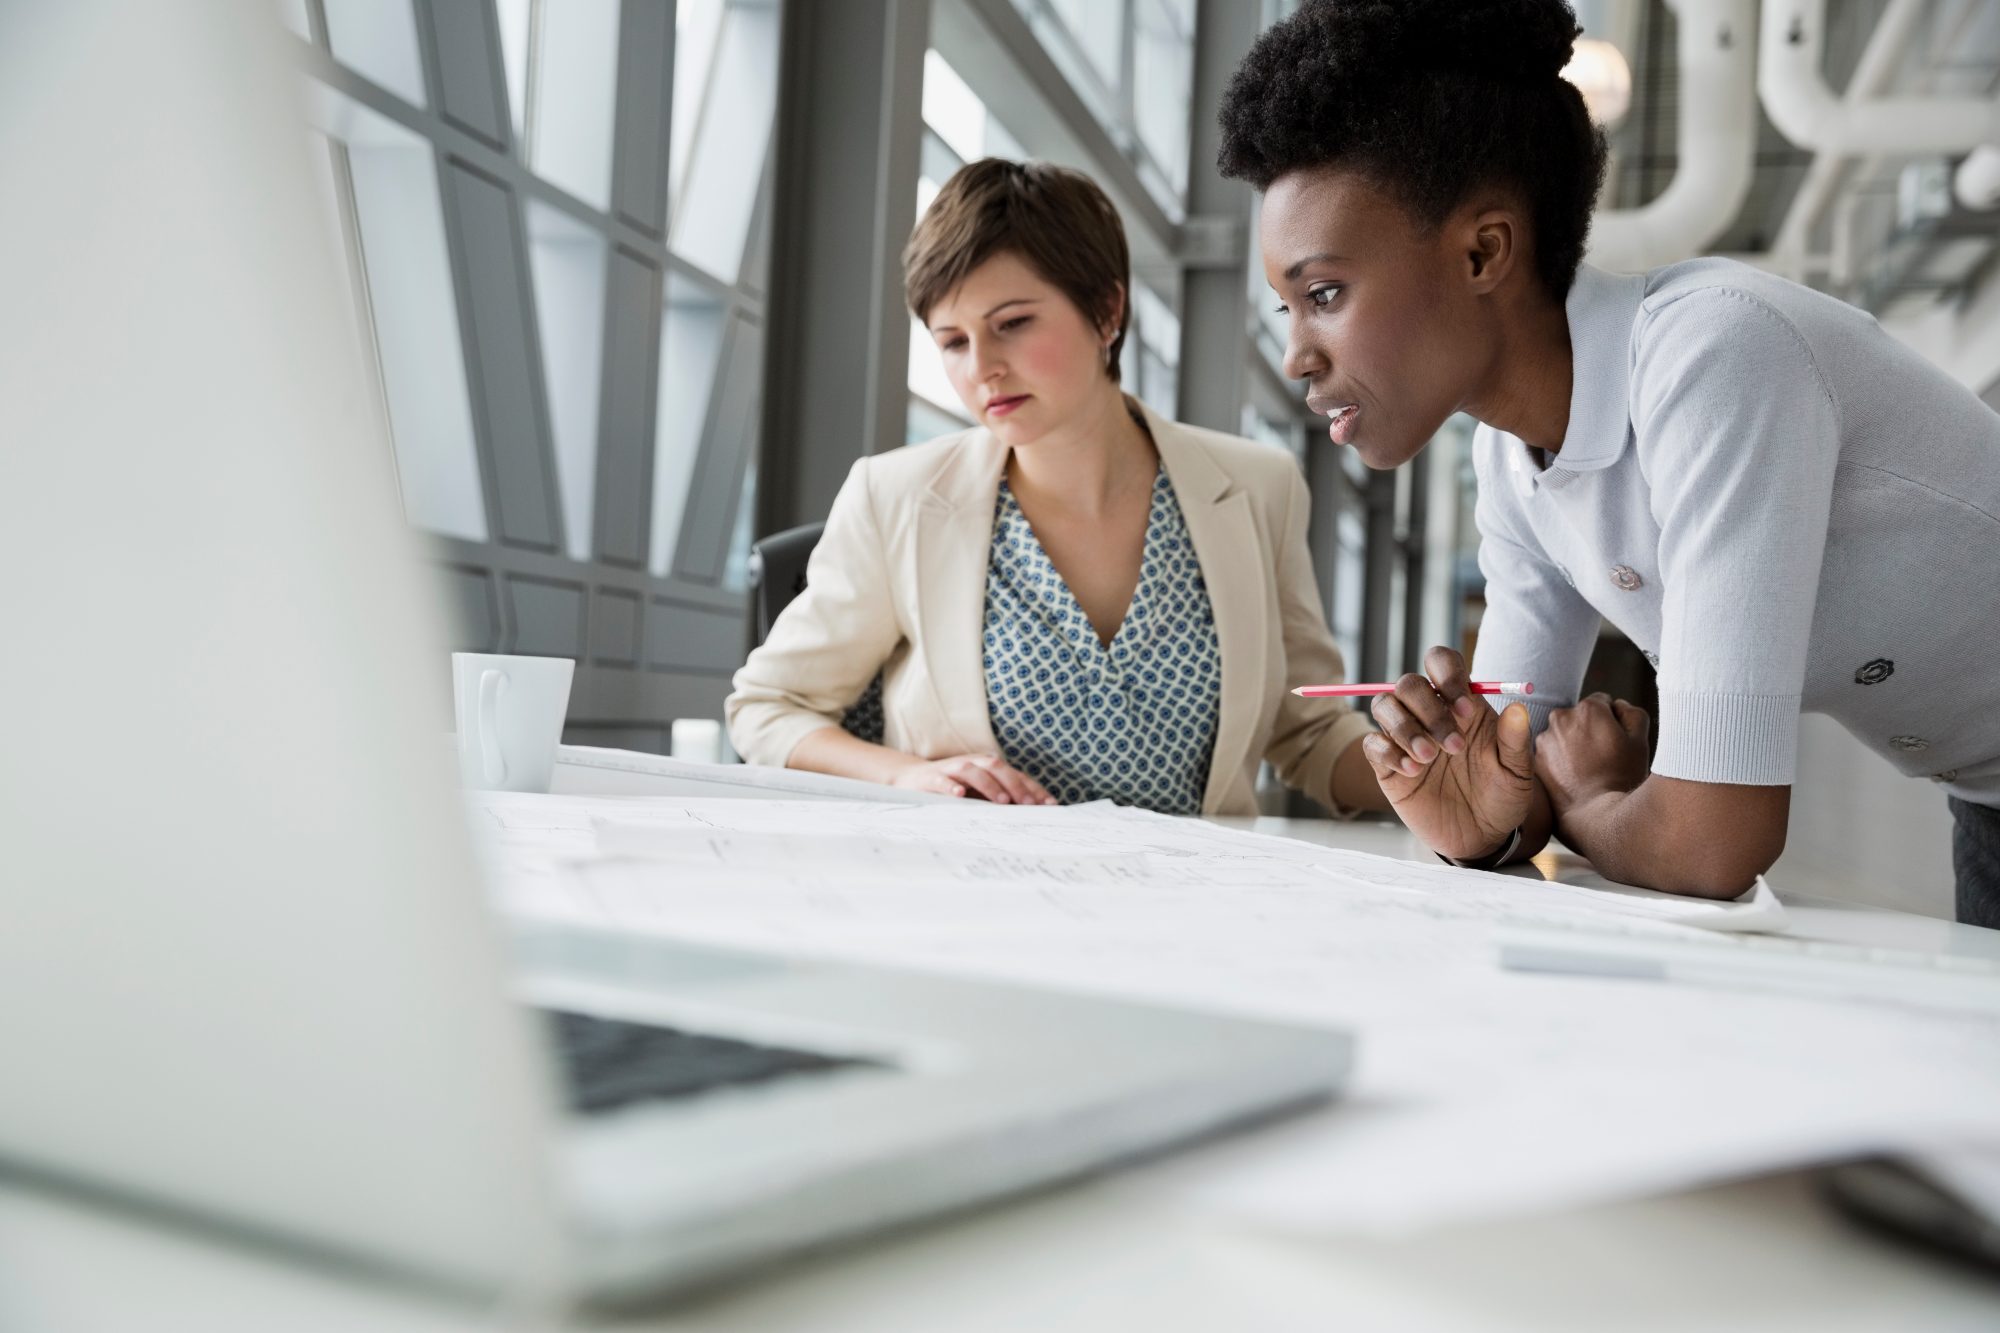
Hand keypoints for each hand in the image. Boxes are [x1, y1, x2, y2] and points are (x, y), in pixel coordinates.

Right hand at [888, 754, 1056, 804]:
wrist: (912, 779)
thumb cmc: (953, 788)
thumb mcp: (978, 793)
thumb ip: (1000, 799)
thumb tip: (1029, 814)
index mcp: (987, 767)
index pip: (1015, 775)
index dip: (1033, 788)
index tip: (1050, 805)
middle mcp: (972, 763)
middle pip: (997, 767)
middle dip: (1015, 785)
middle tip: (1029, 804)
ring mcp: (951, 769)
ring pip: (973, 770)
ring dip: (989, 784)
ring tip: (1002, 801)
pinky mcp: (931, 778)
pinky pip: (942, 780)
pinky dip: (951, 786)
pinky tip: (960, 795)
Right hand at [1362, 646, 1534, 860]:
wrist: (1481, 838)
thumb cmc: (1500, 798)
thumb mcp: (1517, 772)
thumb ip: (1515, 740)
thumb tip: (1516, 707)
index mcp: (1460, 704)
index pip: (1441, 663)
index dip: (1448, 676)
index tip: (1465, 710)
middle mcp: (1429, 714)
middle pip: (1409, 683)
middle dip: (1428, 709)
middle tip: (1453, 747)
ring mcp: (1405, 738)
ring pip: (1384, 705)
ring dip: (1404, 727)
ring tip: (1428, 759)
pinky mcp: (1387, 765)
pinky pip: (1371, 743)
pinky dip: (1388, 752)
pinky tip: (1411, 772)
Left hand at [1535, 694, 1649, 816]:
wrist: (1596, 816)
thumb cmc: (1621, 778)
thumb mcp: (1640, 740)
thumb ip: (1631, 713)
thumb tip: (1617, 706)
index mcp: (1588, 709)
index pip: (1602, 703)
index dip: (1612, 721)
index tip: (1615, 740)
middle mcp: (1560, 718)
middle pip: (1579, 717)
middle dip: (1589, 730)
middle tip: (1602, 756)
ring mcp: (1544, 740)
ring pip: (1563, 734)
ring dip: (1573, 744)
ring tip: (1587, 769)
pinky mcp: (1535, 760)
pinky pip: (1551, 753)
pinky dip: (1559, 760)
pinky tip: (1573, 777)